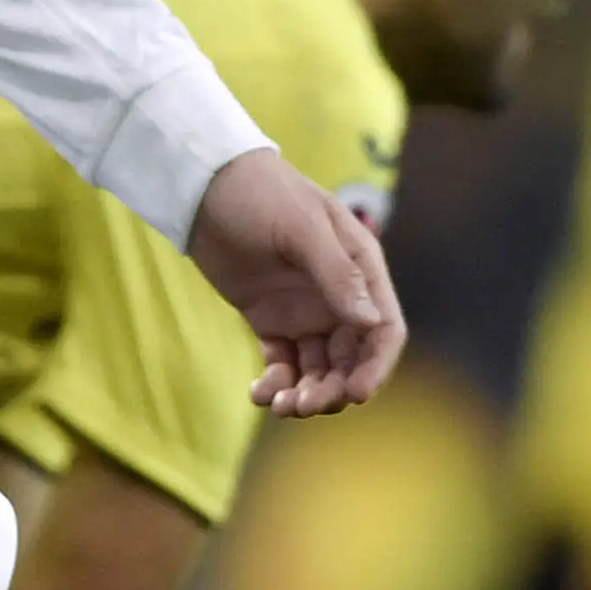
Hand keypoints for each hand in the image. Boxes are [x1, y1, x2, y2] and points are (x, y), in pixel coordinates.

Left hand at [183, 147, 403, 416]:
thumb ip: (336, 273)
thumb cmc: (262, 193)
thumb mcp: (301, 227)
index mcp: (360, 269)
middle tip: (304, 405)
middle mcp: (338, 296)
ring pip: (318, 369)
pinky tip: (260, 393)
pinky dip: (276, 384)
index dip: (376, 367)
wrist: (206, 184)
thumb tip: (372, 321)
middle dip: (334, 389)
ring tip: (279, 404)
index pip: (384, 329)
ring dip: (306, 392)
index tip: (355, 394)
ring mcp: (304, 311)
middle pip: (352, 360)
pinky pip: (283, 364)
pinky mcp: (270, 321)